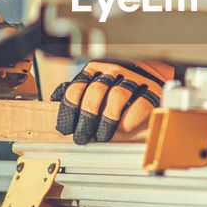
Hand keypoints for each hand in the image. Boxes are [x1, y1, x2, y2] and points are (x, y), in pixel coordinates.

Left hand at [51, 60, 173, 143]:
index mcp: (95, 69)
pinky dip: (129, 119)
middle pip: (95, 94)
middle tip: (82, 137)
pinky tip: (122, 129)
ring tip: (101, 135)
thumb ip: (78, 88)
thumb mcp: (95, 79)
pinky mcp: (151, 90)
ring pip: (117, 97)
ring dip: (106, 121)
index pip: (77, 88)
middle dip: (86, 119)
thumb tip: (55, 99)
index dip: (69, 111)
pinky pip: (139, 104)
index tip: (66, 128)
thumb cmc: (117, 81)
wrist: (151, 71)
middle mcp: (113, 71)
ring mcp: (133, 79)